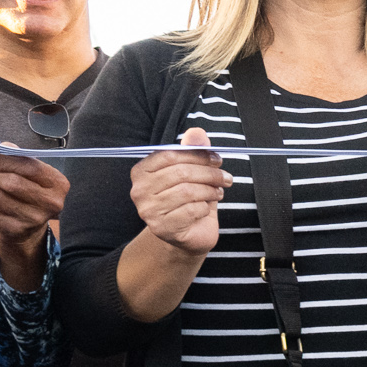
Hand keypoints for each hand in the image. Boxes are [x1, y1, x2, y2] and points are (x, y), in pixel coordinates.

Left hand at [0, 152, 68, 291]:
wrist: (28, 228)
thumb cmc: (29, 192)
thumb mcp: (32, 174)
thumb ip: (19, 157)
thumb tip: (3, 148)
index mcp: (58, 184)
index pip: (29, 166)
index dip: (3, 159)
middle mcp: (50, 203)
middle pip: (11, 182)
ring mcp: (33, 219)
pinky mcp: (14, 230)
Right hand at [131, 127, 229, 256]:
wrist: (187, 234)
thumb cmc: (189, 200)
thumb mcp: (193, 173)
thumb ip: (193, 152)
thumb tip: (197, 132)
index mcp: (142, 171)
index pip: (169, 155)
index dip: (197, 155)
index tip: (217, 158)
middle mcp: (139, 190)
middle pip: (180, 173)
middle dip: (209, 173)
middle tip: (226, 177)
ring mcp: (148, 211)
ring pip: (187, 191)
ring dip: (209, 191)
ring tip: (218, 192)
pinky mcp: (161, 228)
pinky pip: (191, 210)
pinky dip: (204, 207)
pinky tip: (206, 208)